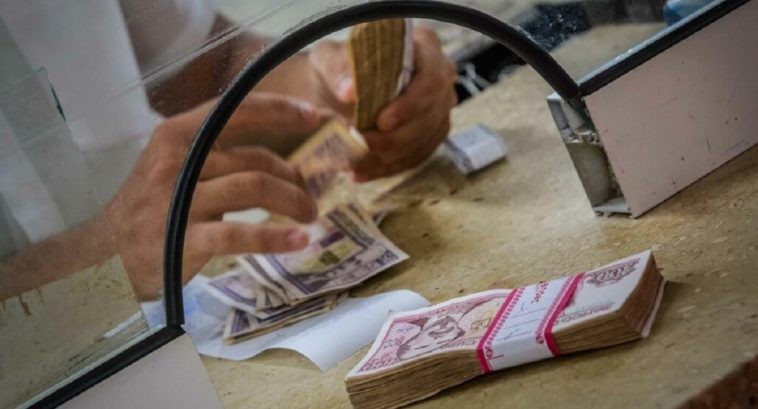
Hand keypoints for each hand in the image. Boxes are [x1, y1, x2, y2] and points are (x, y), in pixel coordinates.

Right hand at [106, 93, 320, 298]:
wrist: (105, 255)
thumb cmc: (148, 208)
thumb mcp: (172, 166)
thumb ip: (214, 156)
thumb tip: (275, 162)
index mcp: (177, 135)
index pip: (236, 109)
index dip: (279, 110)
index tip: (312, 115)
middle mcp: (178, 160)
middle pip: (256, 160)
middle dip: (293, 178)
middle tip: (308, 199)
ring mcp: (180, 200)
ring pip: (255, 188)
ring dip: (293, 202)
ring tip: (308, 217)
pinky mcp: (184, 238)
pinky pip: (241, 233)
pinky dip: (275, 237)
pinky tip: (297, 241)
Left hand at [309, 26, 457, 180]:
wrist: (335, 89)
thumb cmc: (338, 67)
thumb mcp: (330, 59)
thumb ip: (338, 70)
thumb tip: (349, 91)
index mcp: (425, 48)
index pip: (431, 80)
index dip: (410, 105)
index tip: (382, 122)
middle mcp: (441, 78)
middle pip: (429, 116)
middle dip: (394, 138)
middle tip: (360, 147)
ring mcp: (439, 109)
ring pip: (424, 141)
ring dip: (388, 158)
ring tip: (354, 164)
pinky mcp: (430, 135)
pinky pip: (416, 157)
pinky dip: (388, 168)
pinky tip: (361, 173)